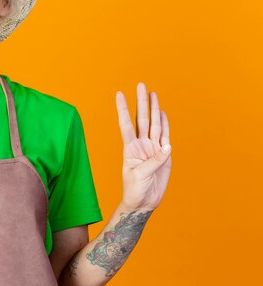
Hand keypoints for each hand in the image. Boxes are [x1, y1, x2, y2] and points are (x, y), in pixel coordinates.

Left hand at [116, 82, 171, 210]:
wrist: (144, 201)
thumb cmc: (135, 190)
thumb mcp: (140, 175)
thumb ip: (153, 161)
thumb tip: (167, 147)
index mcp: (130, 148)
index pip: (126, 124)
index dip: (123, 109)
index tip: (119, 94)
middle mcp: (140, 145)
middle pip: (142, 119)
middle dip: (141, 102)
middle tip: (141, 84)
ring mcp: (152, 148)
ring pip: (154, 124)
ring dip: (154, 109)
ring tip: (153, 94)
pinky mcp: (163, 155)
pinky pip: (165, 136)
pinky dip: (164, 124)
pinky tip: (162, 113)